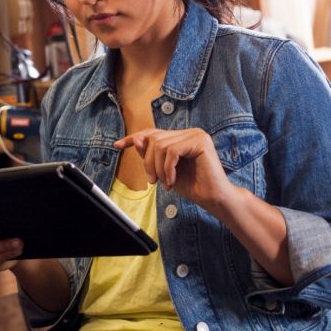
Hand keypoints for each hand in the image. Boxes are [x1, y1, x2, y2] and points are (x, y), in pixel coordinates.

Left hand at [114, 128, 234, 210]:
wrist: (214, 198)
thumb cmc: (191, 185)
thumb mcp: (163, 170)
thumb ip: (151, 155)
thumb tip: (137, 139)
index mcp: (180, 137)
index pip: (152, 133)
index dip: (133, 139)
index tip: (117, 145)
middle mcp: (188, 132)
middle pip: (153, 139)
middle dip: (148, 162)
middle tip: (153, 182)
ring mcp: (195, 134)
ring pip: (160, 145)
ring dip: (157, 168)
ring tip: (164, 183)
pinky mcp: (200, 141)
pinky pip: (172, 151)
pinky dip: (167, 168)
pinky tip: (172, 181)